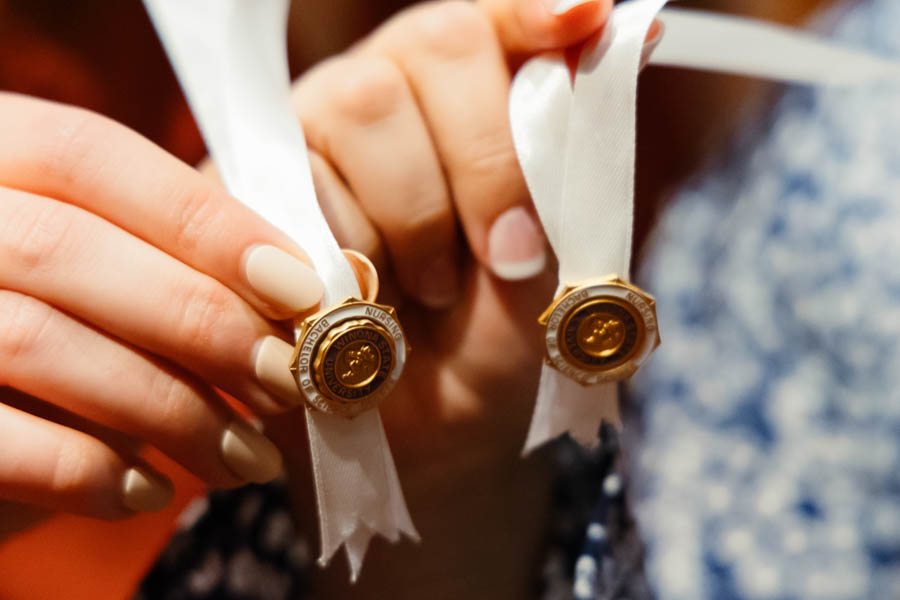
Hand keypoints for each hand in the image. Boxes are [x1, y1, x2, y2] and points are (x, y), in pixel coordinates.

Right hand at [0, 93, 330, 534]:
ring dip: (168, 407)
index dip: (206, 223)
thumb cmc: (64, 329)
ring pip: (35, 341)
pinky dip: (87, 472)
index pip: (91, 156)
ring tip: (247, 454)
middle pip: (64, 247)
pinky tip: (152, 490)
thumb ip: (192, 260)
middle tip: (287, 379)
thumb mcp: (114, 273)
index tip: (301, 289)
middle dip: (201, 320)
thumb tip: (330, 280)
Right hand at [261, 1, 653, 596]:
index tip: (587, 18)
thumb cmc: (490, 342)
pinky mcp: (251, 180)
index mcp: (474, 99)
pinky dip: (345, 254)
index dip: (535, 10)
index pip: (498, 19)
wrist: (415, 431)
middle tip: (508, 257)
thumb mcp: (556, 269)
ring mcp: (317, 126)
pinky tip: (359, 301)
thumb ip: (569, 171)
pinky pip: (296, 180)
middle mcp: (394, 90)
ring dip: (412, 220)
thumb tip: (625, 43)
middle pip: (436, 44)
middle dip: (485, 161)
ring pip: (364, 107)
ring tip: (422, 296)